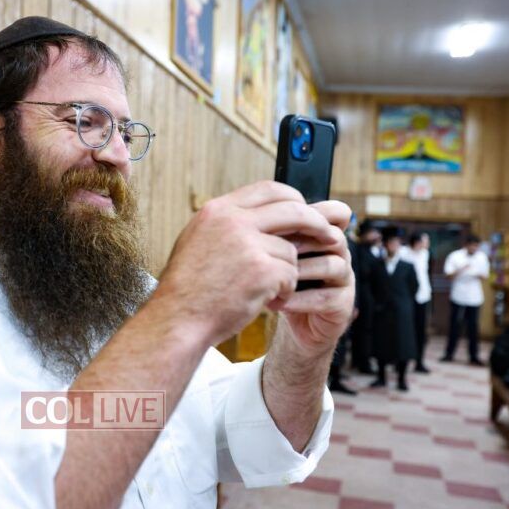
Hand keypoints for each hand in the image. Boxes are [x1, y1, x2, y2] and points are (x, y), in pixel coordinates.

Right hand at [152, 181, 335, 347]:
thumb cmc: (188, 288)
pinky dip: (284, 290)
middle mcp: (233, 221)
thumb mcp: (199, 241)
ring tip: (264, 288)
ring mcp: (248, 244)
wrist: (178, 320)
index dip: (293, 198)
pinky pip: (291, 275)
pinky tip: (264, 300)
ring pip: (291, 250)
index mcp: (217, 210)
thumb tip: (265, 216)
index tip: (305, 209)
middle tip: (330, 234)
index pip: (268, 189)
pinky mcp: (261, 270)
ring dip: (287, 271)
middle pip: (292, 210)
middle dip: (316, 223)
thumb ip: (228, 225)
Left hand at [269, 201, 354, 356]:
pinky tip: (274, 302)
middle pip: (333, 235)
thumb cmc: (277, 277)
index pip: (335, 212)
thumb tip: (245, 208)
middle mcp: (339, 252)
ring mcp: (344, 278)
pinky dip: (298, 299)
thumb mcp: (272, 251)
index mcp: (324, 233)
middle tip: (272, 245)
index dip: (313, 214)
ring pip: (332, 264)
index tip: (278, 221)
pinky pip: (325, 297)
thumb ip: (270, 230)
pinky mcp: (343, 304)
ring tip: (271, 276)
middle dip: (301, 239)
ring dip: (299, 270)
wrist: (289, 320)